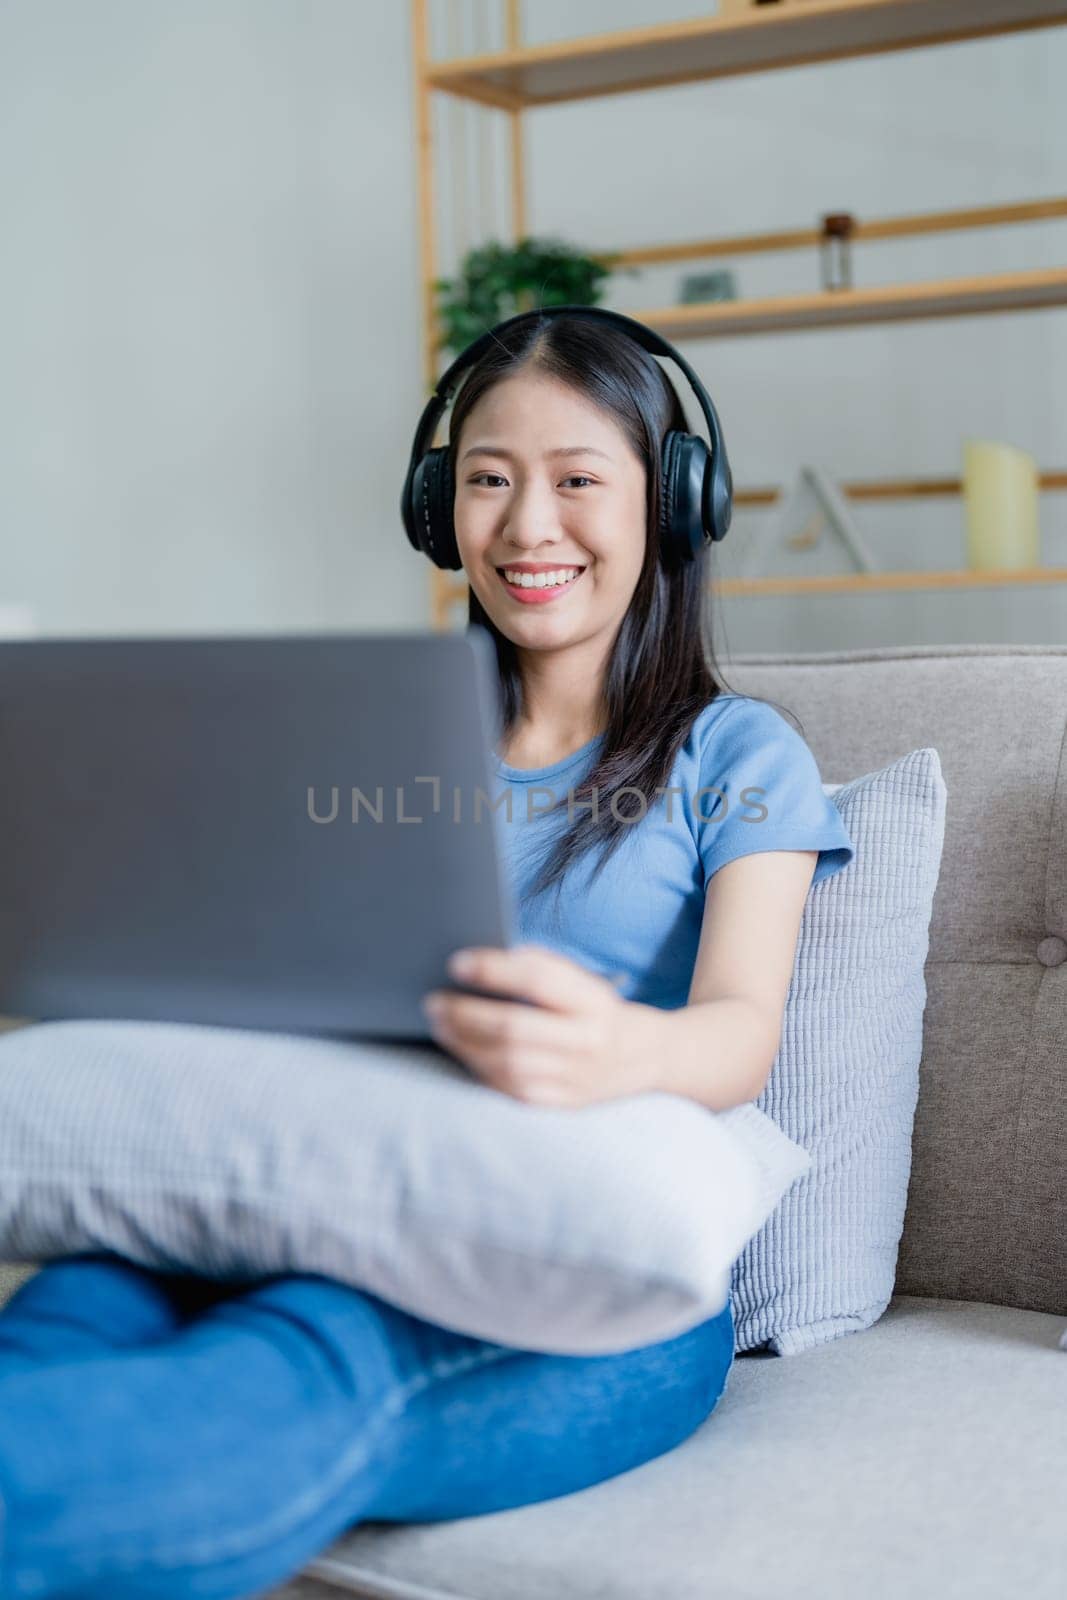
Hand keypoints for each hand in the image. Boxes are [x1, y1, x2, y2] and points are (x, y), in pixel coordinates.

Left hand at [421, 943, 655, 1108]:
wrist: (644, 1056)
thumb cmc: (596, 1008)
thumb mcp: (582, 980)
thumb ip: (540, 968)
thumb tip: (481, 962)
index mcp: (593, 1002)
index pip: (538, 981)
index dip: (494, 971)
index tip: (457, 962)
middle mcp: (587, 1042)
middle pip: (514, 1029)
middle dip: (466, 1014)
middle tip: (433, 1001)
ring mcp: (576, 1078)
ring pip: (507, 1063)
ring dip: (464, 1043)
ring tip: (440, 1024)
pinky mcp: (563, 1103)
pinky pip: (512, 1088)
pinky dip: (481, 1067)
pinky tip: (464, 1050)